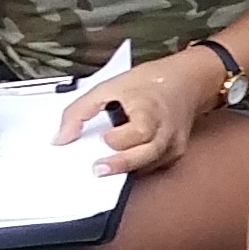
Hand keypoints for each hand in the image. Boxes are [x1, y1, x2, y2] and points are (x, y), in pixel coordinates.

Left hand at [57, 49, 227, 174]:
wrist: (187, 81)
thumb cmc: (149, 83)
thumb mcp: (108, 86)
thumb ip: (80, 111)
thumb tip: (61, 139)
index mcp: (150, 109)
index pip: (137, 133)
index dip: (117, 138)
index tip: (102, 137)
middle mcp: (166, 130)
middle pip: (145, 156)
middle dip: (120, 164)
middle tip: (97, 168)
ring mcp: (174, 144)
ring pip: (148, 166)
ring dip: (126, 167)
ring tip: (107, 165)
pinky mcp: (176, 153)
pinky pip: (153, 166)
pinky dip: (137, 165)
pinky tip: (125, 158)